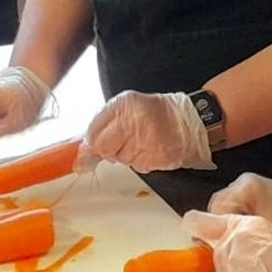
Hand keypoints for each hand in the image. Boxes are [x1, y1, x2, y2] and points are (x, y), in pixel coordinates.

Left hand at [79, 90, 211, 172]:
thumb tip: (81, 155)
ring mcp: (147, 139)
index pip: (93, 132)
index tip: (99, 143)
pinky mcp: (158, 156)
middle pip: (103, 148)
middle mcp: (135, 120)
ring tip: (142, 142)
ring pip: (120, 159)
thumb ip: (101, 127)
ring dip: (127, 155)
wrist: (191, 120)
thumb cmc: (155, 114)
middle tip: (123, 143)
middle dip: (109, 150)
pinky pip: (138, 166)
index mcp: (124, 104)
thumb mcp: (125, 109)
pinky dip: (142, 161)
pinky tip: (151, 149)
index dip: (94, 141)